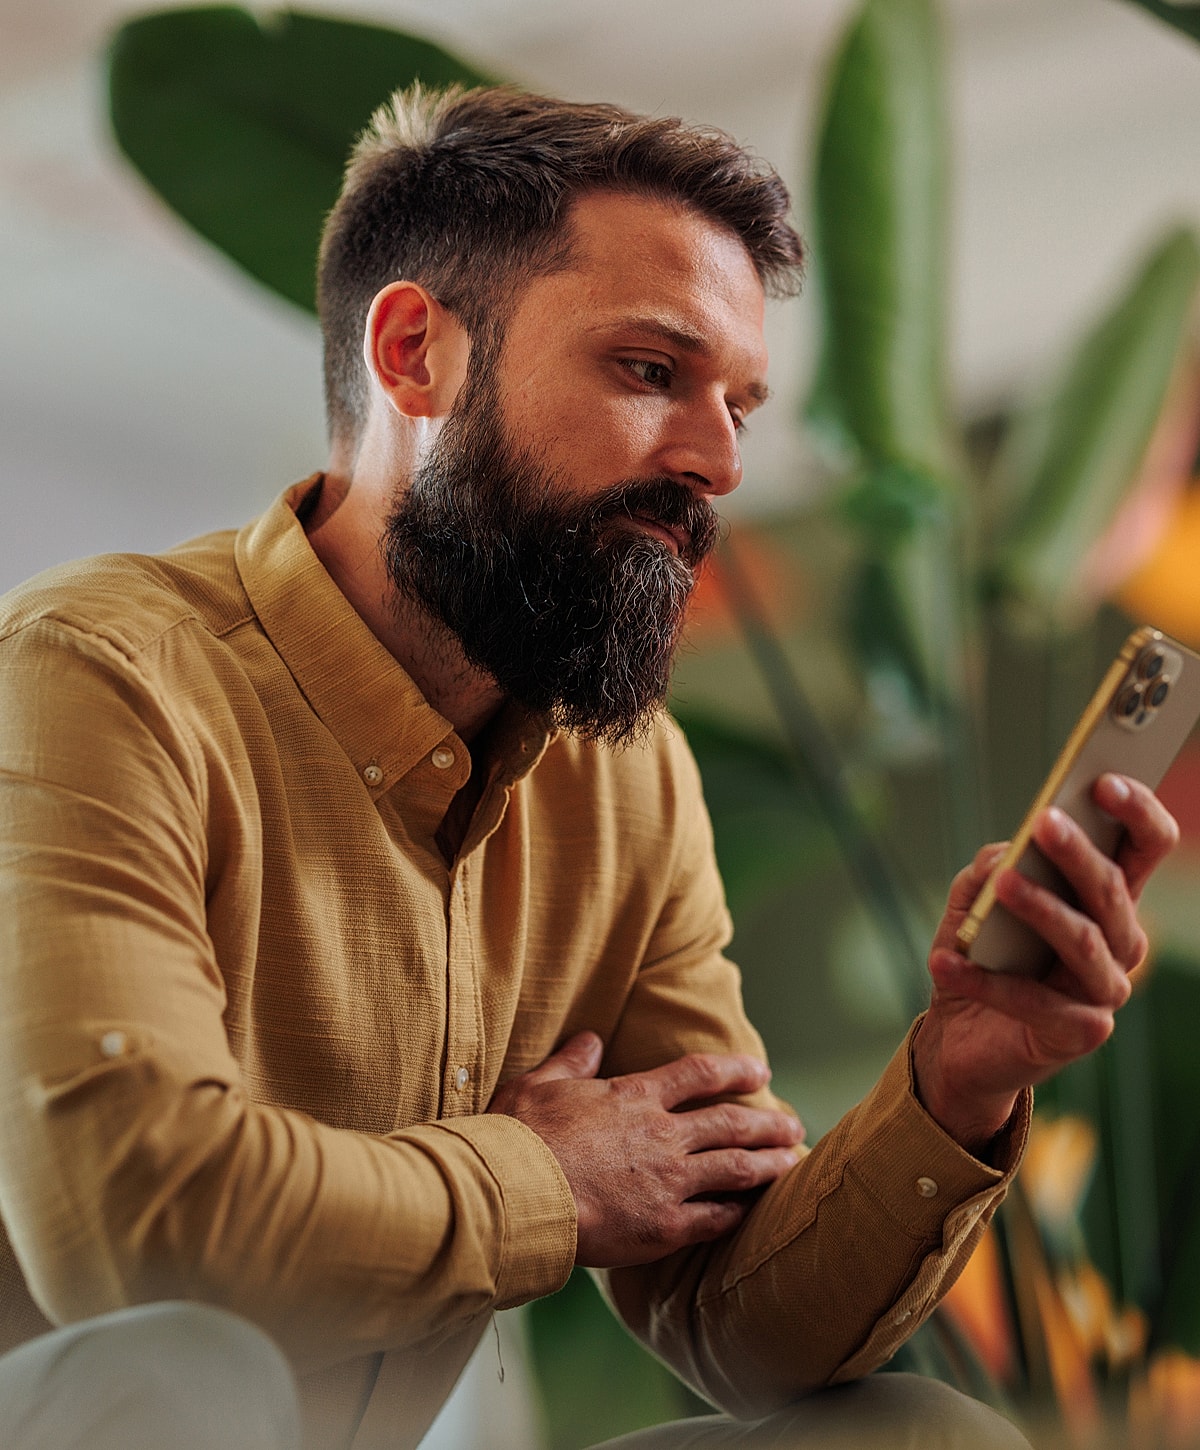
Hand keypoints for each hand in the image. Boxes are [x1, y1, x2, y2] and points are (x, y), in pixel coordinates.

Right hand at [487, 1032, 803, 1267]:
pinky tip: (751, 1210)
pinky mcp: (664, 1227)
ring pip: (735, 1168)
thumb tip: (589, 1040)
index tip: (759, 1072)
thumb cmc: (521, 1137)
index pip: (699, 1074)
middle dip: (767, 1121)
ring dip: (769, 1163)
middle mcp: (663, 1135)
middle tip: (793, 1123)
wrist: (518, 1194)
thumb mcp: (539, 1084)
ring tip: (793, 1160)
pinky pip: (715, 1217)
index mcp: (636, 1097)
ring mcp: (668, 1182)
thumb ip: (571, 1062)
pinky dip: (737, 1211)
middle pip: (731, 1122)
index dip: (735, 1070)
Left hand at [916, 773, 1178, 1153]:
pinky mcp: (1078, 1034)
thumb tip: (1007, 854)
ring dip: (1041, 909)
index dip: (1136, 811)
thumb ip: (988, 871)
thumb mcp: (973, 902)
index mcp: (1105, 899)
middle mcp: (1119, 942)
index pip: (1144, 847)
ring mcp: (1102, 991)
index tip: (1102, 781)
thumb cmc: (981, 957)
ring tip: (1002, 886)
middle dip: (1079, 854)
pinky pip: (1033, 1001)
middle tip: (1046, 823)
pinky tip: (942, 961)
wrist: (958, 1038)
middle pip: (1114, 890)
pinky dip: (984, 980)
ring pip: (1084, 942)